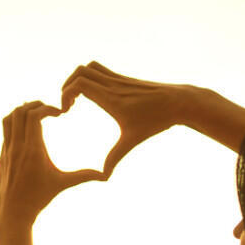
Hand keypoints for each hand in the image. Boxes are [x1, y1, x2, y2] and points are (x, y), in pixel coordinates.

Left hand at [0, 101, 103, 234]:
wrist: (12, 214)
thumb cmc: (38, 199)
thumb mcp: (62, 184)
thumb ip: (83, 176)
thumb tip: (105, 176)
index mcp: (33, 150)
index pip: (34, 115)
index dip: (47, 108)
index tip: (59, 114)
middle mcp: (17, 147)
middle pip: (20, 112)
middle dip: (35, 105)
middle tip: (48, 109)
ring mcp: (6, 151)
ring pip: (8, 119)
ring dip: (21, 111)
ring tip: (36, 114)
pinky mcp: (2, 156)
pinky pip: (5, 131)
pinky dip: (15, 123)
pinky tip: (27, 130)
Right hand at [60, 62, 202, 176]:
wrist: (179, 102)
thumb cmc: (157, 121)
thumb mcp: (133, 140)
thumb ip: (115, 157)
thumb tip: (104, 177)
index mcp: (111, 98)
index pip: (80, 84)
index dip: (65, 94)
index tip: (66, 111)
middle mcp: (113, 85)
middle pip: (81, 71)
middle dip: (67, 85)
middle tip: (68, 105)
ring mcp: (119, 79)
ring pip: (90, 66)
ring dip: (78, 78)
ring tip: (77, 98)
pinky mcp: (125, 79)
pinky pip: (101, 70)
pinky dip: (90, 78)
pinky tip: (93, 96)